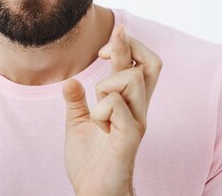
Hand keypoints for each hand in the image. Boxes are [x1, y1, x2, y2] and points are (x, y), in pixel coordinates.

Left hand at [62, 25, 161, 195]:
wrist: (94, 192)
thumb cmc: (90, 160)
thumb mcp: (78, 123)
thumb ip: (77, 101)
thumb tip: (70, 80)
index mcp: (129, 104)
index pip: (141, 64)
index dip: (129, 45)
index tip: (110, 40)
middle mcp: (139, 109)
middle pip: (150, 64)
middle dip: (126, 48)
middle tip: (103, 53)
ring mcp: (137, 121)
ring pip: (131, 79)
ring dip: (106, 84)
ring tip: (97, 108)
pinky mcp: (130, 136)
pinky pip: (116, 105)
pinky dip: (99, 110)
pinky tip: (98, 126)